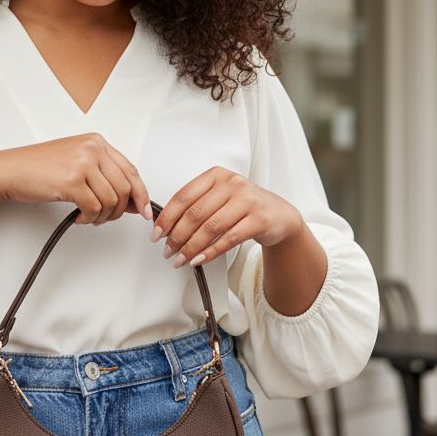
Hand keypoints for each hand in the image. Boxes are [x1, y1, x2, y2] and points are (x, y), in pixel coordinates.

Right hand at [0, 133, 152, 225]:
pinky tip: (79, 216)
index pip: (131, 170)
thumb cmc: (39, 168)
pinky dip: (90, 217)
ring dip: (102, 216)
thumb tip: (132, 201)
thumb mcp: (77, 164)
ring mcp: (82, 163)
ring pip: (111, 200)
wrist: (10, 170)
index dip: (141, 194)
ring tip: (88, 216)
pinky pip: (94, 208)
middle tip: (105, 217)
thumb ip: (104, 177)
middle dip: (118, 210)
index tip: (144, 211)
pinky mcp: (72, 181)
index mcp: (96, 142)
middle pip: (124, 188)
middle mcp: (92, 149)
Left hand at [150, 166, 302, 268]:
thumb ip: (196, 206)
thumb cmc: (244, 207)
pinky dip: (210, 252)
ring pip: (210, 227)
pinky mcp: (259, 219)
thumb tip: (165, 226)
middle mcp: (231, 184)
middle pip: (195, 213)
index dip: (166, 217)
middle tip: (167, 251)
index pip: (183, 196)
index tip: (156, 234)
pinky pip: (228, 239)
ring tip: (180, 259)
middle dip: (176, 236)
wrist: (280, 215)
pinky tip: (199, 259)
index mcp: (216, 175)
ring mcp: (247, 200)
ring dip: (191, 247)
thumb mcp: (220, 198)